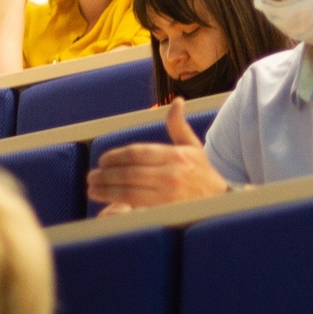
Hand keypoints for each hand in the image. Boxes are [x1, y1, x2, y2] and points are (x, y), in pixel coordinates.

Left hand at [85, 98, 227, 210]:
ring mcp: (168, 195)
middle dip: (105, 175)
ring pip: (128, 191)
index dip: (115, 156)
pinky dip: (119, 205)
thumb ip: (178, 125)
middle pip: (129, 172)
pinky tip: (107, 203)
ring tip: (93, 189)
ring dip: (106, 190)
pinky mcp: (166, 212)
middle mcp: (170, 174)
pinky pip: (136, 207)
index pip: (137, 153)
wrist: (221, 201)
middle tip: (91, 176)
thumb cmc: (203, 173)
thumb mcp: (193, 147)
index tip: (102, 161)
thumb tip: (177, 102)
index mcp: (174, 156)